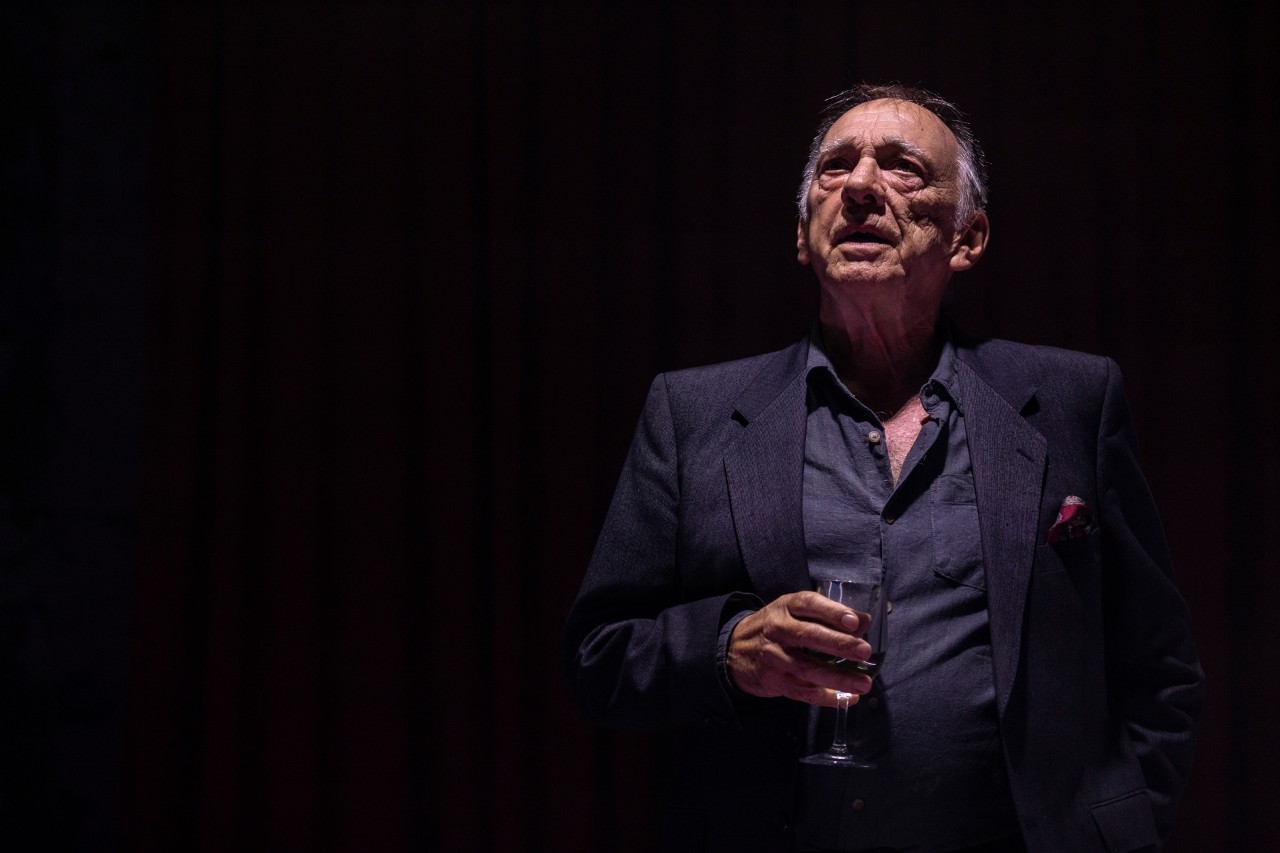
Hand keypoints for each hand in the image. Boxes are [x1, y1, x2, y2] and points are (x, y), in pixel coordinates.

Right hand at [726, 591, 873, 706]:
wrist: (735, 649)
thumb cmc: (775, 627)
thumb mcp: (794, 612)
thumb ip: (827, 615)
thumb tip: (865, 621)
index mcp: (786, 607)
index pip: (809, 605)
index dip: (832, 612)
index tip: (855, 622)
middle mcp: (778, 629)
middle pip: (809, 636)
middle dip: (839, 644)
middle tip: (864, 651)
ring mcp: (775, 657)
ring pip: (808, 669)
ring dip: (838, 678)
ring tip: (864, 684)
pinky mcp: (775, 681)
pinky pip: (803, 691)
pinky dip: (827, 697)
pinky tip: (847, 698)